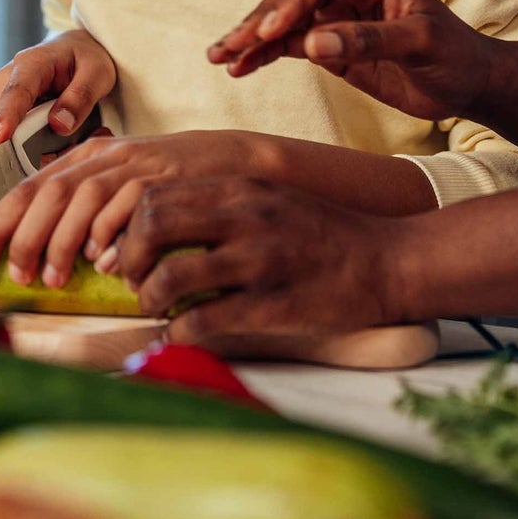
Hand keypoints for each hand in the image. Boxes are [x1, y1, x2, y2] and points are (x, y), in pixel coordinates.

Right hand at [0, 29, 115, 146]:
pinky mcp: (7, 108)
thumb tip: (60, 126)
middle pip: (10, 117)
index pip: (15, 93)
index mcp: (31, 62)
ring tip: (67, 122)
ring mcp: (4, 94)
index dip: (6, 117)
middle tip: (69, 134)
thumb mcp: (97, 72)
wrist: (79, 51)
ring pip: (12, 128)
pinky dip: (36, 136)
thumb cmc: (86, 58)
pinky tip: (56, 125)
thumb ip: (81, 97)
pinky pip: (16, 131)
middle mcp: (9, 77)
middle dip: (34, 136)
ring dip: (38, 137)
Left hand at [0, 131, 268, 287]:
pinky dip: (107, 234)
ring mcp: (136, 163)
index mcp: (88, 156)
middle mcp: (107, 155)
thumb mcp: (122, 183)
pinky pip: (125, 206)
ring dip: (61, 242)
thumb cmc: (173, 183)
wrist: (233, 161)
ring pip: (81, 199)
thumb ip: (84, 204)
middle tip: (16, 277)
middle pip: (48, 192)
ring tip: (53, 278)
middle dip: (23, 238)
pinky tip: (102, 262)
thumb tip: (34, 249)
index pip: (27, 187)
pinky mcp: (164, 176)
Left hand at [119, 177, 399, 346]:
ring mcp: (260, 261)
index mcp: (246, 188)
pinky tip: (185, 331)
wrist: (388, 262)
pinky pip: (199, 321)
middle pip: (152, 225)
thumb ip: (224, 205)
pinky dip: (178, 331)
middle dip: (129, 259)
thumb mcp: (275, 200)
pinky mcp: (271, 305)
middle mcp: (249, 217)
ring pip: (168, 277)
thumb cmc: (326, 236)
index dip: (130, 226)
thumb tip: (158, 223)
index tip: (137, 252)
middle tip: (140, 280)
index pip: (156, 194)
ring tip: (162, 307)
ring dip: (150, 299)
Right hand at [207, 0, 490, 121]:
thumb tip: (314, 44)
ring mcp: (337, 17)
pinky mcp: (331, 45)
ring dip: (251, 37)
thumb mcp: (421, 44)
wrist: (468, 83)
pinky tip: (239, 68)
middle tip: (231, 47)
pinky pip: (289, 44)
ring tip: (220, 58)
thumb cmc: (455, 55)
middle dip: (259, 19)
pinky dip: (263, 55)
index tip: (268, 32)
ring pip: (284, 19)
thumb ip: (370, 41)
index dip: (289, 2)